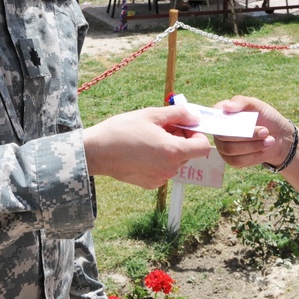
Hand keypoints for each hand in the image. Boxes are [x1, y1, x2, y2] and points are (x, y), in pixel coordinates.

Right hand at [83, 105, 212, 188]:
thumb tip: (193, 115)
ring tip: (149, 139)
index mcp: (173, 151)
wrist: (96, 151)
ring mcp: (160, 179)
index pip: (202, 147)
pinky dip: (159, 160)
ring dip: (169, 149)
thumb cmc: (122, 130)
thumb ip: (177, 114)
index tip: (182, 126)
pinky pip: (163, 170)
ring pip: (175, 162)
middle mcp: (169, 169)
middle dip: (180, 139)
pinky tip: (142, 151)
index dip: (196, 134)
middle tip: (161, 128)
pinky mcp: (150, 184)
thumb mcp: (151, 115)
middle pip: (188, 153)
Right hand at [212, 95, 290, 168]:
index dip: (224, 121)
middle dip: (246, 135)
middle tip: (265, 131)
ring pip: (230, 150)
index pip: (214, 117)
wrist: (279, 136)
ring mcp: (224, 147)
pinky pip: (237, 161)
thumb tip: (227, 107)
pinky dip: (253, 155)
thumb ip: (242, 102)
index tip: (243, 121)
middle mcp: (219, 131)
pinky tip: (264, 148)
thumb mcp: (257, 105)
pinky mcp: (232, 160)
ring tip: (269, 139)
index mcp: (222, 114)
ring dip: (252, 145)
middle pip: (223, 136)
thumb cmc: (266, 117)